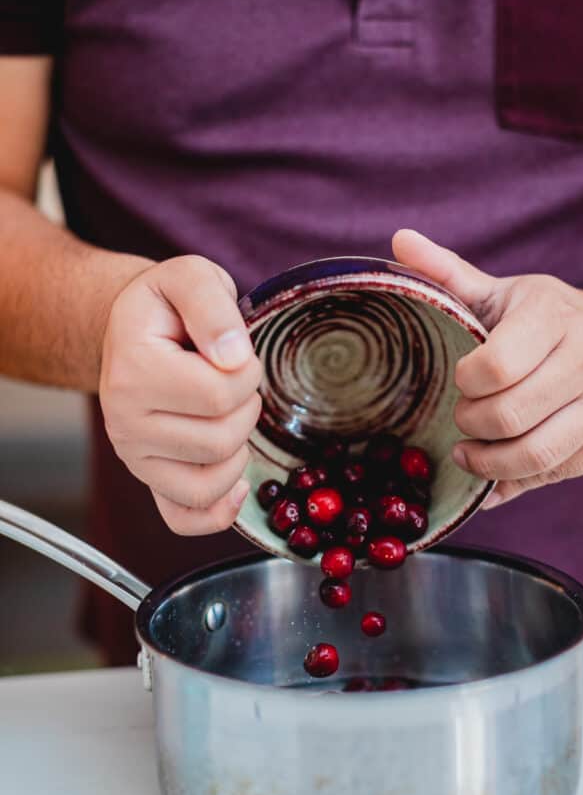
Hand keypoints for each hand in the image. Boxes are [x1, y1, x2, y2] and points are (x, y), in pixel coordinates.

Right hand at [100, 256, 261, 533]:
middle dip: (246, 406)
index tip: (234, 352)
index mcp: (132, 371)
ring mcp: (133, 456)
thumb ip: (212, 305)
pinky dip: (220, 508)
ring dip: (238, 445)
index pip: (222, 392)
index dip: (248, 371)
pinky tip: (237, 480)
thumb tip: (233, 357)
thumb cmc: (165, 305)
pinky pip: (185, 517)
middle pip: (222, 438)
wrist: (133, 328)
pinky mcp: (148, 480)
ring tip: (225, 411)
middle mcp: (123, 422)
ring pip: (212, 479)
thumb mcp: (190, 277)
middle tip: (230, 380)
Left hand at [393, 229, 582, 507]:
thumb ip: (447, 273)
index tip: (461, 380)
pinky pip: (555, 475)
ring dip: (488, 462)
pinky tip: (498, 467)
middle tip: (462, 418)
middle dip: (472, 424)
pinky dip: (516, 480)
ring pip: (534, 455)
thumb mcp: (501, 292)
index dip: (466, 383)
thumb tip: (400, 240)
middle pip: (509, 416)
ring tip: (470, 452)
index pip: (496, 366)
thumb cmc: (545, 319)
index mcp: (555, 314)